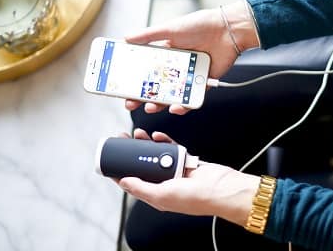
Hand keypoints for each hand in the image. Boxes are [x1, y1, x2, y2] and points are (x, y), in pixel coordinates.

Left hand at [115, 129, 258, 225]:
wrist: (221, 188)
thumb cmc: (196, 198)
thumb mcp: (163, 195)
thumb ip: (142, 187)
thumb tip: (124, 181)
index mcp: (157, 195)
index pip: (133, 183)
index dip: (121, 173)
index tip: (111, 162)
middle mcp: (165, 183)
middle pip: (143, 165)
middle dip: (132, 153)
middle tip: (123, 140)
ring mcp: (176, 171)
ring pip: (155, 154)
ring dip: (146, 144)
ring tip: (138, 135)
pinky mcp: (186, 160)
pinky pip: (171, 147)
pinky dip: (164, 141)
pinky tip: (157, 136)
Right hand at [124, 1, 258, 114]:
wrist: (228, 30)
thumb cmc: (201, 25)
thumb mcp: (170, 28)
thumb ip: (149, 35)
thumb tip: (125, 38)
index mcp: (166, 54)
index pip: (145, 70)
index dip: (133, 79)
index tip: (119, 87)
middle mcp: (177, 67)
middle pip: (155, 85)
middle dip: (142, 96)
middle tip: (130, 103)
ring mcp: (189, 76)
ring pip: (171, 95)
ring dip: (159, 103)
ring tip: (150, 106)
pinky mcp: (203, 84)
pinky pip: (191, 98)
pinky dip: (183, 105)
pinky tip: (176, 107)